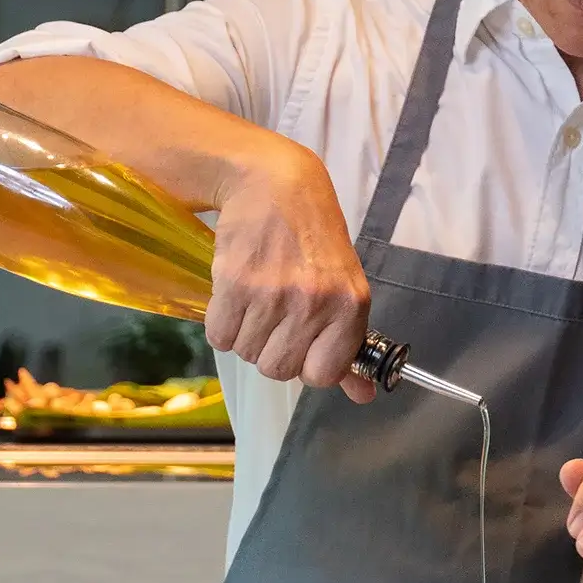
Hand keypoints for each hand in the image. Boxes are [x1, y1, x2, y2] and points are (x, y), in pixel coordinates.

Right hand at [202, 143, 375, 399]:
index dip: (306, 364)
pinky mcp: (234, 283)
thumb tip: (363, 396)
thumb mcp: (344, 289)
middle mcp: (314, 304)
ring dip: (245, 334)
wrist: (276, 185)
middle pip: (277, 369)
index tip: (302, 343)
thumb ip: (349, 347)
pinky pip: (219, 336)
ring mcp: (273, 295)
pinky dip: (222, 323)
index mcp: (349, 308)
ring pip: (247, 354)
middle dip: (270, 349)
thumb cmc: (314, 240)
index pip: (321, 376)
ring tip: (256, 299)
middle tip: (274, 314)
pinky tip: (235, 294)